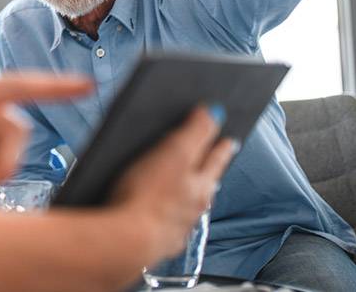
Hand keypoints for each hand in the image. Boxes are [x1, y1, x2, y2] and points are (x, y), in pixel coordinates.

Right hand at [108, 106, 235, 262]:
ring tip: (187, 185)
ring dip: (189, 194)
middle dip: (209, 170)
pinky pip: (166, 222)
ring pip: (188, 205)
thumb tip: (215, 113)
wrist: (126, 241)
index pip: (216, 159)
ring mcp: (176, 226)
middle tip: (214, 159)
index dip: (221, 145)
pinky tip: (159, 213)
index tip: (229, 138)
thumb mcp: (175, 153)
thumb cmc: (148, 195)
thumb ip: (196, 132)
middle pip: (205, 183)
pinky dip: (166, 214)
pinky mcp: (156, 240)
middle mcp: (194, 207)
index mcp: (201, 184)